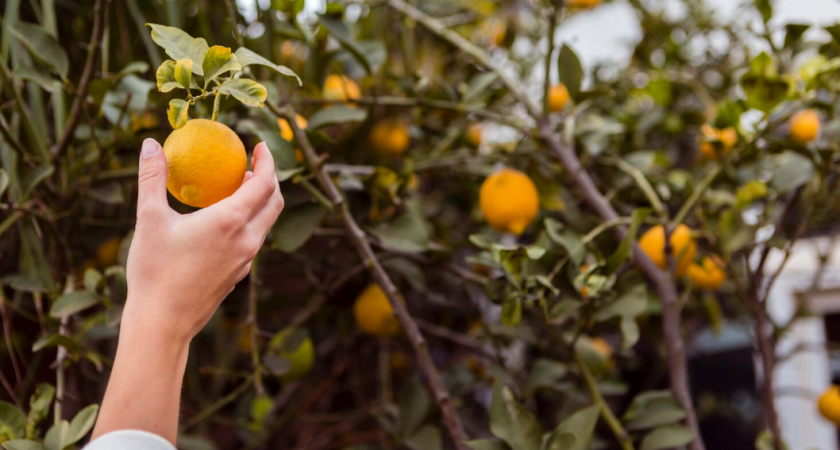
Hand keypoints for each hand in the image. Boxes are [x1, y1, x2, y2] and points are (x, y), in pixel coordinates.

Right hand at [124, 138, 283, 341]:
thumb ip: (152, 178)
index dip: (268, 160)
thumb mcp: (149, 219)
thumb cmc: (154, 271)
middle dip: (271, 180)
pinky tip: (224, 222)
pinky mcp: (238, 275)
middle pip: (275, 203)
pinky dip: (249, 222)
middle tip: (253, 165)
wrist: (163, 323)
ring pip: (265, 223)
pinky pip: (253, 241)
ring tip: (239, 188)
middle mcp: (247, 240)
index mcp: (232, 222)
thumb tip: (151, 143)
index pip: (266, 183)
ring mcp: (246, 261)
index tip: (259, 146)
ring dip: (260, 202)